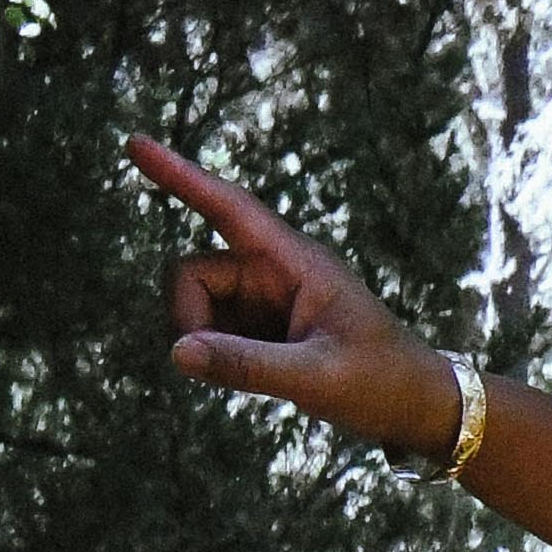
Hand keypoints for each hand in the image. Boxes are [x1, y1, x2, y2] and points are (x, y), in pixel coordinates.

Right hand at [130, 132, 459, 458]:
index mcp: (297, 263)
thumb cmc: (382, 382)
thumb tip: (178, 351)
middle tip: (220, 364)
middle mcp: (274, 271)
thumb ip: (247, 366)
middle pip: (190, 273)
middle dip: (189, 317)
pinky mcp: (259, 325)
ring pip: (195, 306)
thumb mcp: (318, 378)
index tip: (135, 144)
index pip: (230, 208)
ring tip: (267, 374)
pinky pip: (210, 331)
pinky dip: (218, 356)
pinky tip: (264, 376)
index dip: (182, 177)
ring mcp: (264, 298)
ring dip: (206, 342)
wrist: (416, 407)